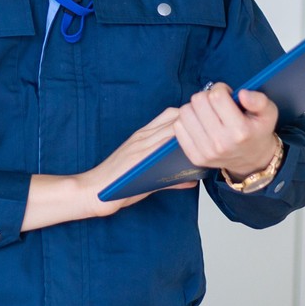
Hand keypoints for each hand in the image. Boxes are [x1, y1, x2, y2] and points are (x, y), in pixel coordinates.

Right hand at [82, 107, 198, 216]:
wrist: (92, 190)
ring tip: (208, 147)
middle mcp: (142, 137)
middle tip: (212, 130)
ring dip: (191, 136)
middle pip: (174, 119)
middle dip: (195, 121)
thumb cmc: (115, 183)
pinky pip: (163, 152)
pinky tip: (194, 168)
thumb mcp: (142, 174)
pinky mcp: (139, 160)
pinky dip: (179, 155)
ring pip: (171, 131)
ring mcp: (140, 147)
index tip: (205, 122)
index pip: (169, 115)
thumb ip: (167, 176)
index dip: (188, 115)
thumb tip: (191, 181)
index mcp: (141, 136)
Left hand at [173, 84, 279, 179]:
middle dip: (207, 97)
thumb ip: (259, 100)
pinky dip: (187, 121)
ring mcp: (206, 151)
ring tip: (207, 113)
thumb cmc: (257, 131)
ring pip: (185, 112)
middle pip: (198, 101)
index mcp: (240, 131)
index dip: (221, 89)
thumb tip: (242, 94)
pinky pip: (178, 127)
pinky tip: (200, 124)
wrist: (251, 160)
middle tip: (217, 105)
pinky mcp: (195, 157)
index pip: (217, 96)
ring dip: (195, 108)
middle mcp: (221, 143)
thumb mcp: (269, 113)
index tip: (227, 95)